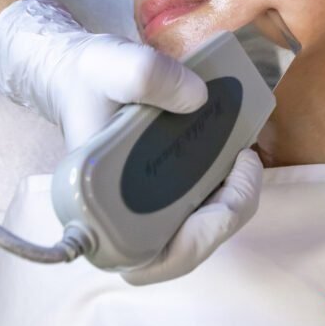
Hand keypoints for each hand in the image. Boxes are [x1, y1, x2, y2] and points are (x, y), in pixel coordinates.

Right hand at [0, 0, 261, 282]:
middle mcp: (122, 221)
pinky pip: (200, 206)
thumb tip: (198, 100)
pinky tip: (236, 153)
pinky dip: (225, 187)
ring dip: (232, 200)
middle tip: (245, 162)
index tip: (222, 200)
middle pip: (188, 248)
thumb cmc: (86, 79)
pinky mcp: (161, 191)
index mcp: (99, 211)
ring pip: (198, 230)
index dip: (196, 240)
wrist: (79, 73)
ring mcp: (145, 208)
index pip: (152, 260)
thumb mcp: (109, 65)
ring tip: (245, 157)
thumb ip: (145, 75)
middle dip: (229, 211)